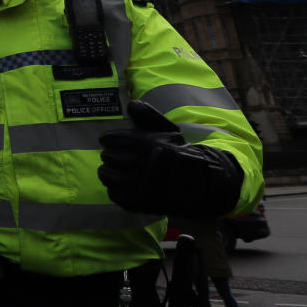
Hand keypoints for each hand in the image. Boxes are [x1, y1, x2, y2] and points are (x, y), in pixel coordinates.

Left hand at [98, 100, 242, 218]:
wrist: (200, 185)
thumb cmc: (180, 154)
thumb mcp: (169, 131)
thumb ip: (149, 117)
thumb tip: (131, 104)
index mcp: (150, 145)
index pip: (114, 140)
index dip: (108, 139)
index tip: (107, 140)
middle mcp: (145, 165)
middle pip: (109, 157)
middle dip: (108, 154)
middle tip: (110, 155)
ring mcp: (141, 187)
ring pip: (108, 176)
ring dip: (106, 171)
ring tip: (110, 169)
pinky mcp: (139, 203)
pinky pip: (114, 194)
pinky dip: (113, 188)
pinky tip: (119, 183)